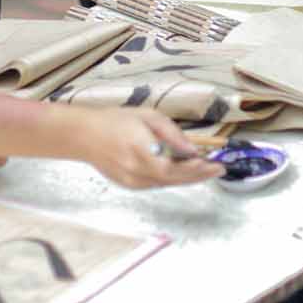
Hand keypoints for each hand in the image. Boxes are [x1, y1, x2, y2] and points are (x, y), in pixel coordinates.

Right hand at [74, 108, 224, 188]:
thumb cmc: (117, 120)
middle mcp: (137, 171)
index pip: (176, 167)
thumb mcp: (148, 117)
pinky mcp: (130, 185)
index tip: (216, 164)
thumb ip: (172, 134)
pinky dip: (172, 178)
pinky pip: (157, 184)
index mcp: (142, 151)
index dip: (198, 169)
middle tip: (217, 168)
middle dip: (199, 175)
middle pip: (175, 179)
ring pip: (168, 183)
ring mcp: (132, 182)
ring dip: (188, 177)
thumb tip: (193, 149)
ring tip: (205, 168)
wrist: (85, 135)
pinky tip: (182, 171)